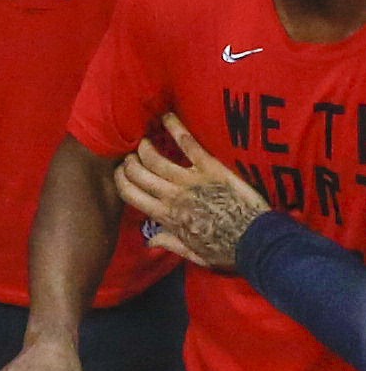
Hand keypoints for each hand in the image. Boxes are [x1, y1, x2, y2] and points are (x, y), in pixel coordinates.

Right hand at [119, 113, 268, 271]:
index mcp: (165, 217)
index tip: (118, 173)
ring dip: (146, 148)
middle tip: (129, 155)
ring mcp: (190, 180)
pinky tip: (167, 117)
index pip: (132, 195)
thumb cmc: (223, 248)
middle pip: (140, 175)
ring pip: (157, 160)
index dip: (121, 181)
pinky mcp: (211, 167)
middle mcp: (172, 196)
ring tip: (143, 140)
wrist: (252, 238)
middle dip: (130, 163)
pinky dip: (177, 129)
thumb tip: (150, 241)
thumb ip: (169, 243)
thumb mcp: (192, 253)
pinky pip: (189, 145)